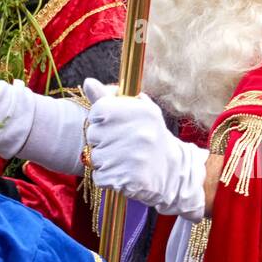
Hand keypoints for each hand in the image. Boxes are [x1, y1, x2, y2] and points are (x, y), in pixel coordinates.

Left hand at [83, 79, 210, 220]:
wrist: (174, 172)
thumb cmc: (150, 136)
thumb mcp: (137, 112)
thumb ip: (108, 98)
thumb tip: (87, 82)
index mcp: (141, 111)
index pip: (98, 111)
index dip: (99, 120)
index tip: (110, 126)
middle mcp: (139, 132)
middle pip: (93, 135)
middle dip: (100, 142)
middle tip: (119, 145)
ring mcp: (135, 157)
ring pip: (94, 158)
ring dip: (103, 161)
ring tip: (122, 160)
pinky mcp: (130, 180)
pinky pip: (99, 177)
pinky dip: (106, 178)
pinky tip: (122, 174)